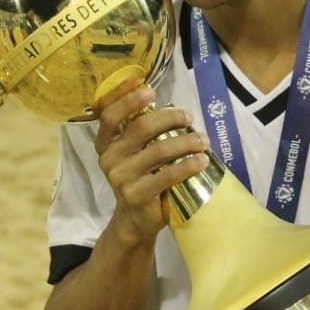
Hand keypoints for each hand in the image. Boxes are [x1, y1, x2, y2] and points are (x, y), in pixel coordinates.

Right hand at [95, 82, 209, 247]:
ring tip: (203, 140)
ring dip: (187, 142)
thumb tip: (175, 109)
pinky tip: (202, 160)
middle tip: (189, 117)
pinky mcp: (136, 195)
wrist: (135, 218)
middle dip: (170, 117)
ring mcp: (120, 177)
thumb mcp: (135, 153)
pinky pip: (168, 175)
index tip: (150, 90)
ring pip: (159, 150)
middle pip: (141, 127)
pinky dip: (188, 165)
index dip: (127, 99)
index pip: (109, 114)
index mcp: (106, 142)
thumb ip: (144, 132)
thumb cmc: (141, 177)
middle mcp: (109, 157)